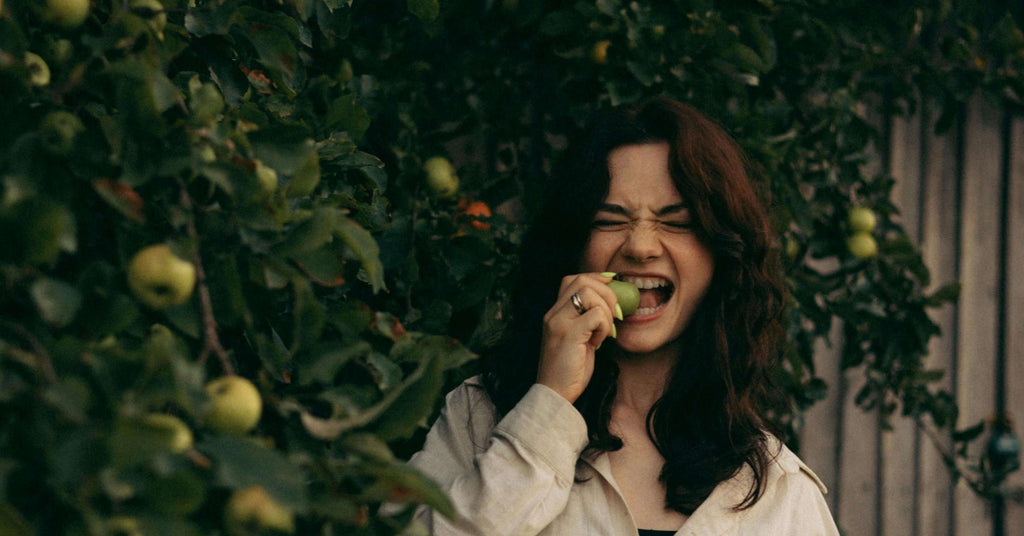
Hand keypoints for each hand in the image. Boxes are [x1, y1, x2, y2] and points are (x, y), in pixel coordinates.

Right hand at [537, 273, 618, 402]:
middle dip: (607, 293)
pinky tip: (598, 342)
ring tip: (603, 332)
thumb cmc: (570, 369)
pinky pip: (596, 315)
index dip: (596, 278)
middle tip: (615, 314)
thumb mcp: (577, 338)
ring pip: (589, 294)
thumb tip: (611, 301)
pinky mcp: (569, 334)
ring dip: (606, 311)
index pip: (572, 279)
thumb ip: (586, 319)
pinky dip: (604, 327)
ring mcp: (559, 322)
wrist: (555, 393)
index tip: (612, 289)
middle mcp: (553, 314)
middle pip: (582, 281)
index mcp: (554, 313)